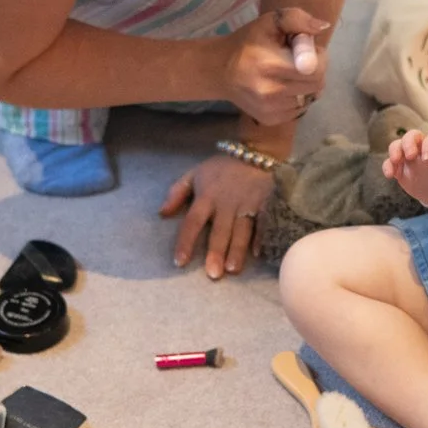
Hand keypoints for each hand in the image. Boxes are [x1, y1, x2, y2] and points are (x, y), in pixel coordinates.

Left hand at [160, 153, 278, 278]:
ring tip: (232, 269)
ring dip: (237, 250)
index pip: (193, 222)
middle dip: (216, 252)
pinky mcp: (266, 203)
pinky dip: (261, 236)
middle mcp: (226, 203)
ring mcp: (248, 203)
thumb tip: (161, 213)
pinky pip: (264, 222)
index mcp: (206, 196)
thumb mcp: (194, 173)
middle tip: (213, 274)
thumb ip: (176, 192)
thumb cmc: (222, 168)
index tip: (179, 262)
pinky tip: (258, 253)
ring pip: (241, 230)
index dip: (185, 242)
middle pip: (219, 231)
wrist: (256, 152)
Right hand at [222, 7, 330, 124]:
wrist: (220, 71)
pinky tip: (282, 87)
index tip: (307, 50)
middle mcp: (271, 92)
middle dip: (316, 70)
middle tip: (300, 61)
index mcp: (271, 65)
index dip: (319, 58)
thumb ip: (297, 19)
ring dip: (307, 85)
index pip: (316, 69)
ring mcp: (271, 109)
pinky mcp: (270, 119)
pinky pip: (300, 109)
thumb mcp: (270, 22)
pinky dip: (297, 97)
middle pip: (317, 84)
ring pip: (310, 97)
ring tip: (288, 73)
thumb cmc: (247, 42)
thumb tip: (322, 26)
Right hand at [384, 129, 427, 210]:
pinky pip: (390, 163)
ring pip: (398, 145)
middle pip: (412, 136)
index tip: (427, 158)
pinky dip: (388, 166)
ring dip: (394, 151)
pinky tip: (390, 176)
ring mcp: (410, 158)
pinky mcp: (401, 169)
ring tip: (395, 162)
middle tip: (410, 156)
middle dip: (408, 143)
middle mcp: (422, 148)